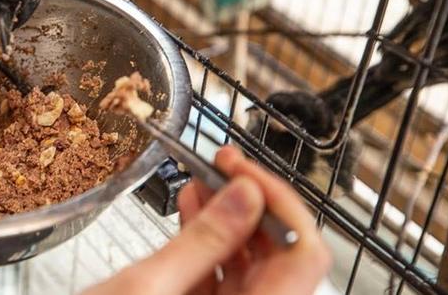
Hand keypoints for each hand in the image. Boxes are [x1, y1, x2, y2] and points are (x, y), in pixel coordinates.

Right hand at [83, 146, 331, 294]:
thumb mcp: (146, 288)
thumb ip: (203, 241)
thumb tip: (247, 194)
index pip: (302, 256)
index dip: (282, 205)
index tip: (246, 173)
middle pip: (280, 259)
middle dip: (252, 205)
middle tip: (223, 165)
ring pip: (249, 265)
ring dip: (229, 218)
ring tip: (203, 180)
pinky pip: (220, 278)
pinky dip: (207, 241)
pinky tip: (190, 209)